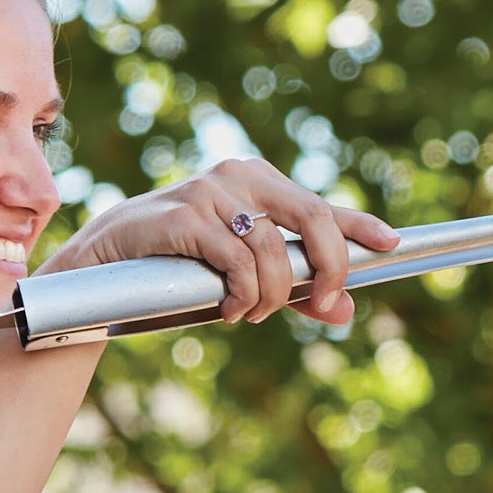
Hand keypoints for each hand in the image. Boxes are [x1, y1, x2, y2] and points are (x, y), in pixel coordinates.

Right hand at [48, 157, 398, 326]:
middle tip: (327, 303)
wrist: (101, 262)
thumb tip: (342, 310)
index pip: (318, 204)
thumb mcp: (237, 277)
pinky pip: (236, 261)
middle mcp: (240, 176)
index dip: (357, 225)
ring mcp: (212, 192)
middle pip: (310, 217)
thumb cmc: (172, 268)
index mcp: (256, 181)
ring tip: (249, 315)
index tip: (391, 243)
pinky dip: (242, 294)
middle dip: (328, 267)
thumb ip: (290, 288)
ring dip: (271, 296)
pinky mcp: (186, 215)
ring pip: (273, 250)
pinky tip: (229, 311)